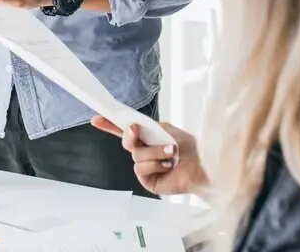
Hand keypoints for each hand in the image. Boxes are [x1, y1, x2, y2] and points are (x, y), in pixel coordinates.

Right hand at [90, 118, 206, 195]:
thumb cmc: (189, 148)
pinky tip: (167, 166)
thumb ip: (148, 126)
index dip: (110, 125)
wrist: (202, 165)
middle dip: (129, 135)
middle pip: (126, 142)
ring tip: (169, 152)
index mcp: (147, 139)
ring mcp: (145, 167)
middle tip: (135, 130)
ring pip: (136, 155)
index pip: (124, 131)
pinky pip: (141, 168)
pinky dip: (155, 164)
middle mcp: (144, 153)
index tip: (97, 119)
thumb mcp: (166, 130)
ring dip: (153, 151)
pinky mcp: (147, 181)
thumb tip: (133, 125)